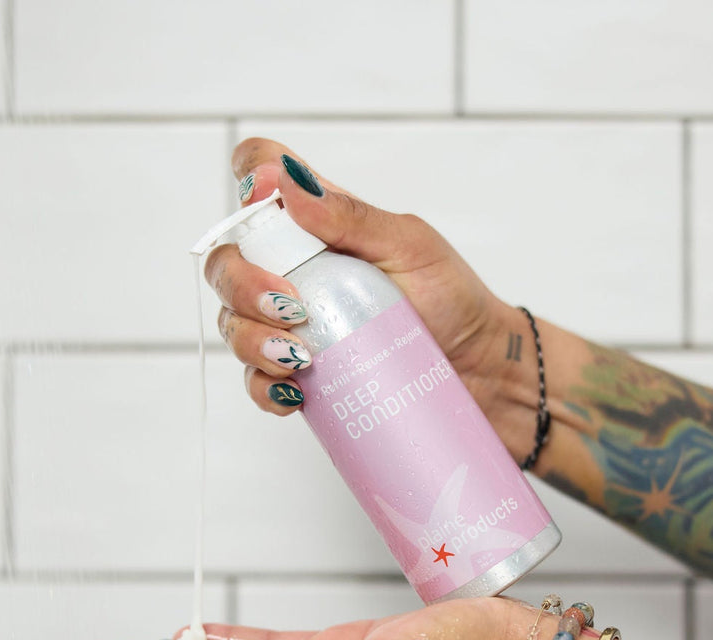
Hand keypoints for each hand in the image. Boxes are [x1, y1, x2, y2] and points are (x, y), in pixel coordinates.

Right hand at [207, 139, 525, 443]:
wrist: (483, 374)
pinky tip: (292, 390)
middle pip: (229, 262)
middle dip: (243, 285)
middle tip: (290, 307)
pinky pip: (257, 381)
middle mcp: (297, 271)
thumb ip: (351, 216)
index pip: (263, 177)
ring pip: (233, 323)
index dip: (249, 177)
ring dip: (250, 339)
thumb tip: (290, 184)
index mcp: (320, 225)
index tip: (261, 201)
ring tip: (298, 355)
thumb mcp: (411, 246)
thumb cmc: (453, 301)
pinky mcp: (301, 375)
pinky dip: (264, 386)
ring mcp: (294, 324)